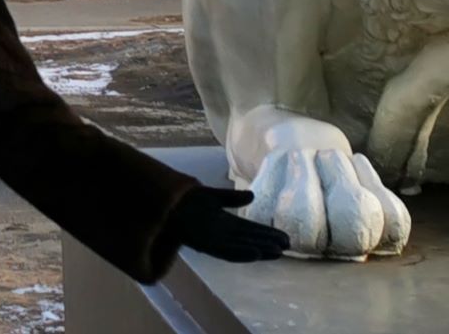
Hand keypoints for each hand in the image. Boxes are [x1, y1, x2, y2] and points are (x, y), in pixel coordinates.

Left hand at [173, 186, 289, 262]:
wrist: (161, 199)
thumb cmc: (184, 199)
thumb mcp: (211, 196)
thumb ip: (231, 198)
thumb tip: (253, 196)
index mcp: (223, 223)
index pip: (250, 230)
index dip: (267, 233)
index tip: (285, 238)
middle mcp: (220, 233)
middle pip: (248, 239)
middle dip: (267, 242)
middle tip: (287, 246)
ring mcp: (212, 239)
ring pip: (240, 246)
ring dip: (258, 250)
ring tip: (277, 252)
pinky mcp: (202, 243)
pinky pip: (224, 251)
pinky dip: (240, 253)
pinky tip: (255, 253)